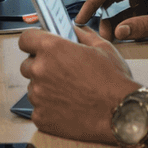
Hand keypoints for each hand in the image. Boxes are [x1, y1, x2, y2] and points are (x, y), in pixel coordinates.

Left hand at [18, 26, 135, 143]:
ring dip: (45, 88)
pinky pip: (38, 109)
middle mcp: (40, 70)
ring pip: (33, 88)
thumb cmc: (114, 81)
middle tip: (61, 73)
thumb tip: (75, 29)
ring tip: (69, 92)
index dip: (32, 42)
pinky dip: (49, 109)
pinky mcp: (41, 118)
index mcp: (52, 49)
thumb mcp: (102, 47)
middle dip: (40, 67)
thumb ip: (83, 34)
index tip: (38, 46)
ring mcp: (39, 96)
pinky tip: (67, 108)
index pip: (25, 39)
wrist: (122, 114)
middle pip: (27, 65)